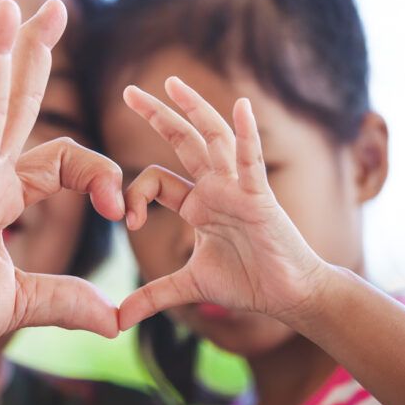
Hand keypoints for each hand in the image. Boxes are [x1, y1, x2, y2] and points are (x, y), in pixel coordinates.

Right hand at [0, 0, 123, 372]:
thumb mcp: (20, 304)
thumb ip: (65, 299)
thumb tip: (114, 319)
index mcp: (2, 195)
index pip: (64, 159)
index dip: (100, 173)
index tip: (120, 209)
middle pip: (11, 106)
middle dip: (31, 55)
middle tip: (49, 5)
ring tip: (5, 11)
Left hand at [118, 76, 327, 329]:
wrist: (288, 295)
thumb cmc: (246, 283)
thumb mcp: (189, 286)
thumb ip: (153, 296)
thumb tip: (116, 321)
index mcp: (197, 203)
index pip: (157, 180)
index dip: (134, 193)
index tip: (126, 221)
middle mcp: (215, 188)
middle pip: (183, 141)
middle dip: (157, 116)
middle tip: (129, 91)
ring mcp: (237, 188)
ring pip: (213, 139)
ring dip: (194, 110)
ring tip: (172, 83)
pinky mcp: (259, 197)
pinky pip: (251, 161)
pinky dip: (247, 134)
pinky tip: (240, 106)